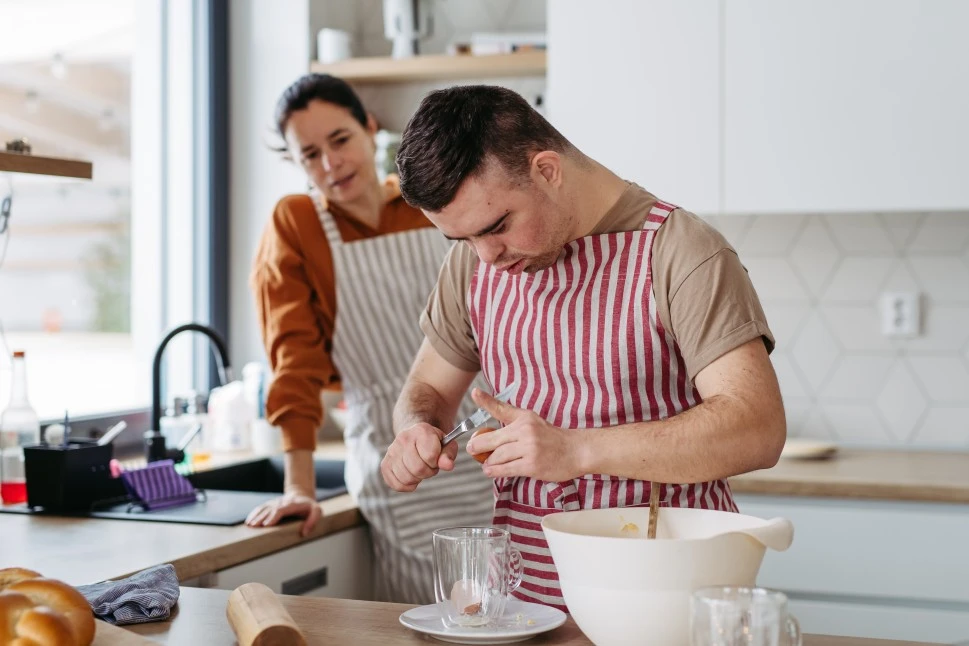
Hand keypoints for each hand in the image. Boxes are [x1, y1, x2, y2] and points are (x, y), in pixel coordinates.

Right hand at [246, 491, 321, 537]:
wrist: (302, 495)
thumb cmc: (310, 507)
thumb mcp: (317, 512)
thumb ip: (313, 521)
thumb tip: (304, 533)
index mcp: (293, 504)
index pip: (281, 509)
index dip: (274, 516)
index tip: (267, 525)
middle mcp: (282, 502)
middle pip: (270, 509)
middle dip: (262, 517)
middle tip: (254, 526)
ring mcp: (275, 502)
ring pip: (264, 508)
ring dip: (256, 516)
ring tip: (249, 524)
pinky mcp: (271, 504)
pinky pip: (261, 507)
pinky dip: (254, 513)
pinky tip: (249, 520)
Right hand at [381, 422, 456, 491]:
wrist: (415, 437)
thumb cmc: (433, 443)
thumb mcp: (446, 445)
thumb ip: (448, 455)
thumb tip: (447, 466)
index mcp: (421, 431)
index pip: (430, 456)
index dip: (436, 462)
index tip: (435, 459)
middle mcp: (403, 439)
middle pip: (418, 469)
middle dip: (428, 472)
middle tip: (429, 466)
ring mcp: (392, 451)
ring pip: (406, 478)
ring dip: (417, 479)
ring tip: (419, 469)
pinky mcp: (385, 464)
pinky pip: (396, 485)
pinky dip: (406, 486)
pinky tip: (411, 476)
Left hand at [466, 388, 585, 481]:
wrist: (575, 451)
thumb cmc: (551, 437)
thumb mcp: (532, 420)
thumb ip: (510, 419)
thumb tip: (488, 423)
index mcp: (524, 418)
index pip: (501, 409)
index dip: (486, 401)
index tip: (475, 393)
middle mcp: (526, 431)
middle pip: (492, 439)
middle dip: (478, 446)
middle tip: (472, 449)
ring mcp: (529, 449)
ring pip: (497, 456)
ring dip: (487, 462)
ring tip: (486, 464)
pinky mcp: (531, 465)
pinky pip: (506, 469)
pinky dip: (495, 471)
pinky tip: (490, 471)